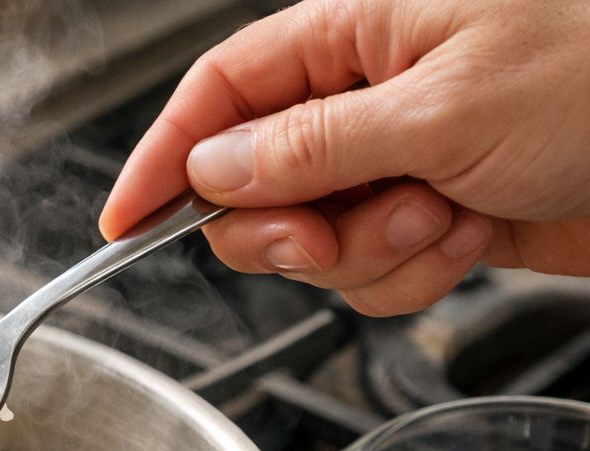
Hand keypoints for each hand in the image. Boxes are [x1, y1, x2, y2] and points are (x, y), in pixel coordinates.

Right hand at [99, 0, 589, 315]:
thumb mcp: (440, 109)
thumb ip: (310, 145)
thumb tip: (213, 169)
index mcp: (355, 36)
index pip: (217, 95)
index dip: (162, 159)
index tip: (122, 225)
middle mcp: (366, 99)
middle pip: (252, 185)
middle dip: (285, 229)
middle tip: (321, 238)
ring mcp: (398, 162)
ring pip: (315, 242)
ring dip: (371, 253)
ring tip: (444, 216)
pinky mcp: (436, 216)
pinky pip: (374, 274)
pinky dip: (413, 273)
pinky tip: (470, 237)